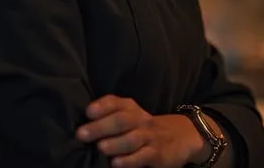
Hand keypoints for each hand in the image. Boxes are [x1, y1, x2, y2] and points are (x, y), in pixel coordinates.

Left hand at [76, 95, 206, 167]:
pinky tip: (116, 164)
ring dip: (114, 143)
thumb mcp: (131, 116)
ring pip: (132, 138)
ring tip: (100, 148)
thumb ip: (110, 116)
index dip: (102, 106)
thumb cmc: (143, 127)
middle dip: (101, 126)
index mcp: (131, 108)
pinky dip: (129, 161)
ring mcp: (149, 137)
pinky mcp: (157, 154)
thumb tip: (82, 125)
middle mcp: (140, 120)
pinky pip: (143, 156)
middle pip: (121, 120)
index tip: (87, 112)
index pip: (116, 103)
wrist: (181, 135)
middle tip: (81, 134)